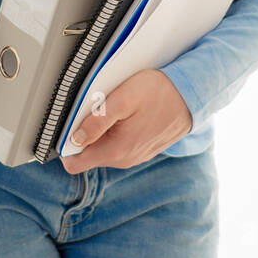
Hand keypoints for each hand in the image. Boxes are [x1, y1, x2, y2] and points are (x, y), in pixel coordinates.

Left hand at [60, 69, 192, 172]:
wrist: (192, 96)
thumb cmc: (160, 93)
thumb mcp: (123, 99)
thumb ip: (97, 120)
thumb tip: (75, 138)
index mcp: (116, 151)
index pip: (73, 164)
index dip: (65, 145)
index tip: (67, 126)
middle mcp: (124, 160)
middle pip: (87, 154)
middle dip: (84, 134)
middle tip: (93, 109)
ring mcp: (134, 157)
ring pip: (102, 148)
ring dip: (101, 131)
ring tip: (112, 108)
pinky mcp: (141, 150)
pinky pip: (118, 145)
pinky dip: (115, 131)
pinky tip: (126, 114)